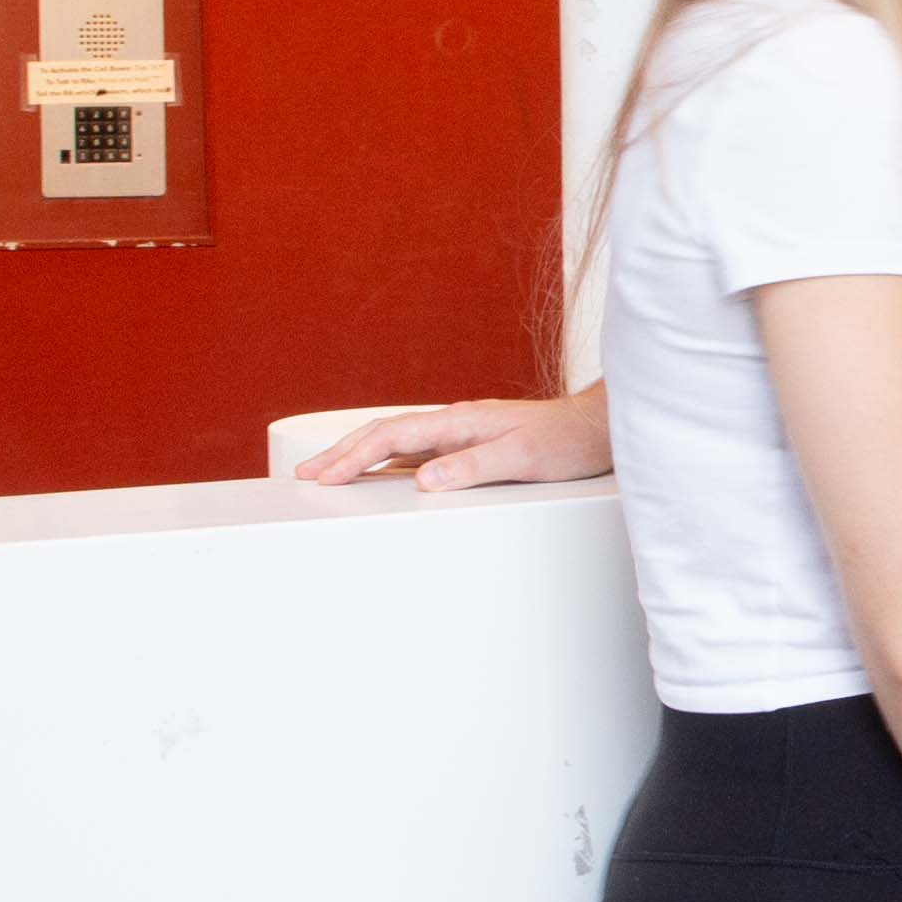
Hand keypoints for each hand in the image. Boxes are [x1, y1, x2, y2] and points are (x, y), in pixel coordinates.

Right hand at [292, 389, 612, 490]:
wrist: (596, 429)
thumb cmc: (565, 442)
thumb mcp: (522, 459)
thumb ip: (473, 467)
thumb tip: (422, 479)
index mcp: (460, 421)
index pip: (393, 437)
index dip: (355, 457)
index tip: (324, 477)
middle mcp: (454, 423)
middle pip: (384, 434)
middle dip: (342, 453)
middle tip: (305, 475)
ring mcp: (459, 433)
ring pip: (396, 442)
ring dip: (359, 456)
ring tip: (326, 474)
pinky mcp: (468, 446)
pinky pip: (416, 452)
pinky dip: (386, 462)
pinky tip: (377, 475)